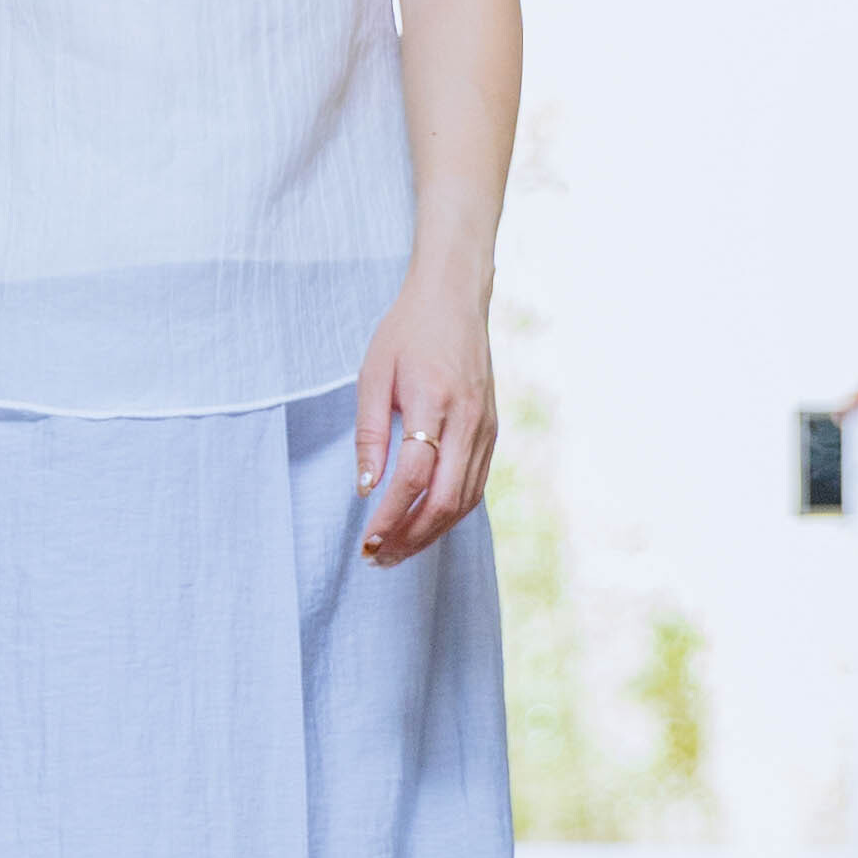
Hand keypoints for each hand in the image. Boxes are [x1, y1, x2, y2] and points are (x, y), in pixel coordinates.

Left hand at [354, 275, 497, 566]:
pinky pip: (474, 486)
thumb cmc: (406, 333)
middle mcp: (467, 421)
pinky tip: (424, 525)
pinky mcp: (490, 432)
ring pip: (464, 500)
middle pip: (445, 499)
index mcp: (434, 401)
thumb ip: (370, 433)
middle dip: (411, 537)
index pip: (415, 476)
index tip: (367, 540)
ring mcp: (485, 429)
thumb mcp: (373, 374)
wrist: (454, 299)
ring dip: (430, 533)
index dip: (391, 515)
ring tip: (397, 551)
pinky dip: (449, 513)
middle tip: (379, 558)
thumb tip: (366, 487)